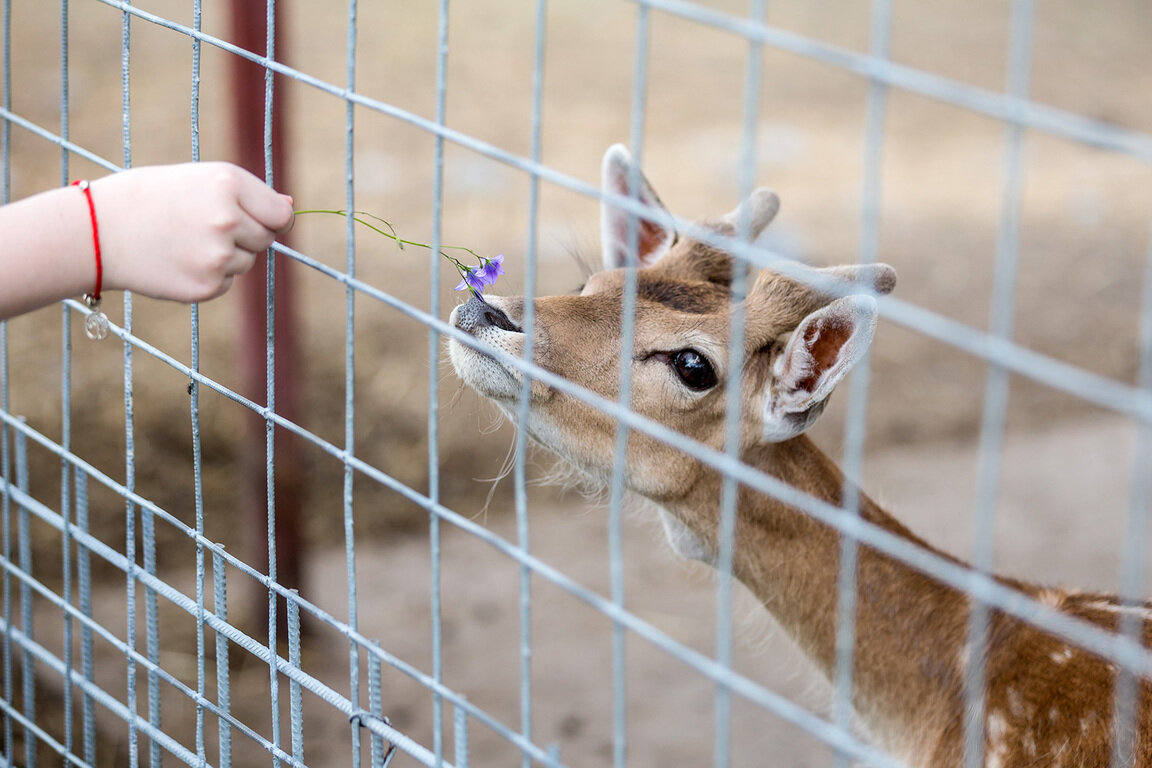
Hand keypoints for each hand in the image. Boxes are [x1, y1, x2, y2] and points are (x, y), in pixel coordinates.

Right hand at [92, 162, 294, 302]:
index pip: (281, 215)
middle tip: (201, 225)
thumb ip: (250, 195)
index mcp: (229, 184)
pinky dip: (209, 276)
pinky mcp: (207, 286)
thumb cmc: (152, 198)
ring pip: (246, 262)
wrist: (98, 231)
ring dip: (225, 256)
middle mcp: (228, 220)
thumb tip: (291, 208)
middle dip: (245, 235)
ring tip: (184, 241)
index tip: (253, 217)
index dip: (270, 218)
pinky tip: (178, 260)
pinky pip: (226, 283)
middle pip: (266, 239)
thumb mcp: (200, 180)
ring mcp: (218, 256)